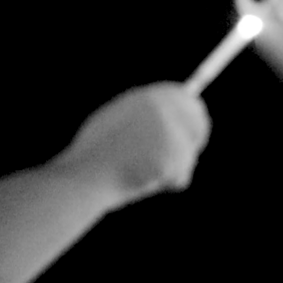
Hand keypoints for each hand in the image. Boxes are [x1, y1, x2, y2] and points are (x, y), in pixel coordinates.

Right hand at [52, 83, 209, 207]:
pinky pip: (180, 178)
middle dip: (194, 143)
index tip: (196, 132)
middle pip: (197, 124)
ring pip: (188, 157)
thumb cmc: (95, 154)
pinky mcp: (171, 158)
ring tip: (141, 174)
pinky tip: (143, 183)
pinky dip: (168, 185)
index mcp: (148, 97)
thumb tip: (170, 121)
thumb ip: (146, 117)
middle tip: (184, 161)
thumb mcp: (119, 122)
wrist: (85, 175)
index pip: (186, 100)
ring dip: (174, 170)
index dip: (194, 118)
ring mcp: (169, 134)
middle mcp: (163, 110)